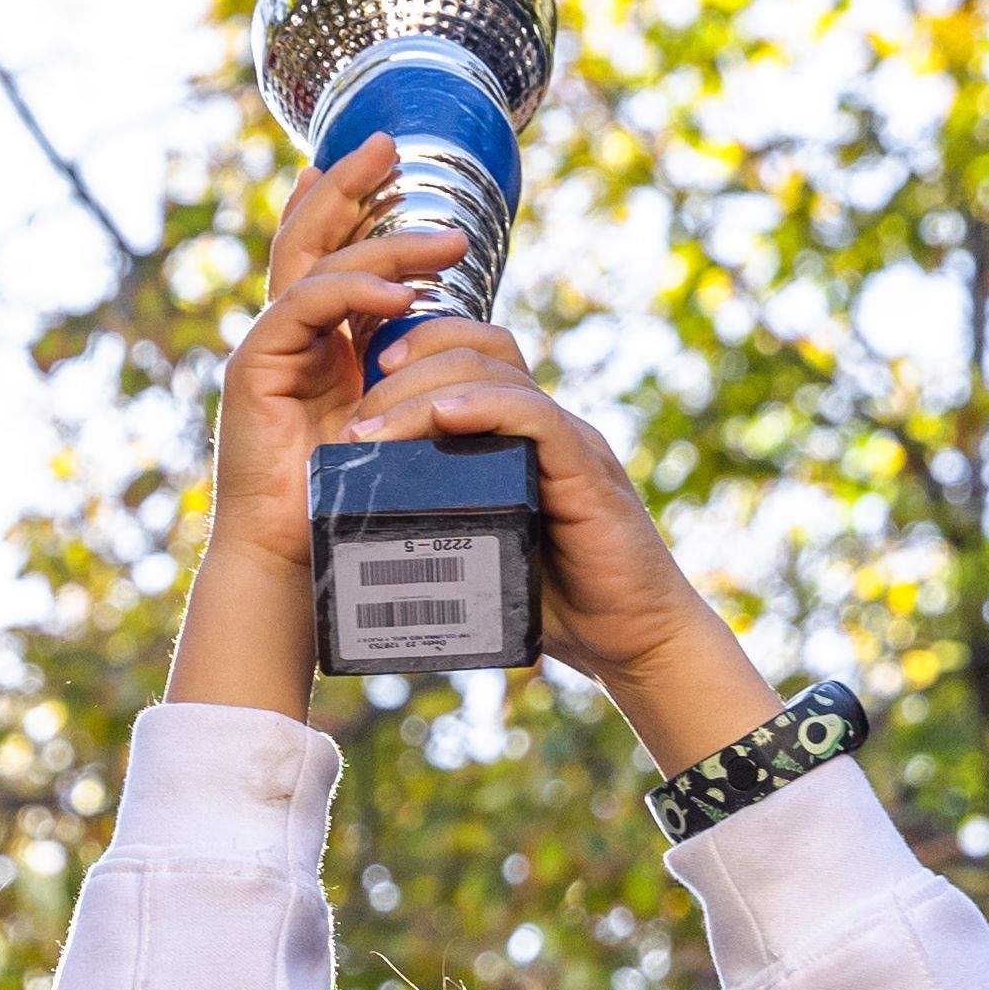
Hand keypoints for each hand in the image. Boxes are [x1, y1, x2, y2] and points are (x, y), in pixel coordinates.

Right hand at [164, 148, 477, 710]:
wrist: (296, 564)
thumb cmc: (348, 506)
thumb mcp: (392, 423)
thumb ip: (409, 373)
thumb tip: (460, 336)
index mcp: (315, 343)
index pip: (328, 254)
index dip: (352, 202)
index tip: (390, 162)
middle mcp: (285, 336)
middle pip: (307, 237)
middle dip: (349, 186)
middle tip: (391, 144)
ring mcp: (266, 349)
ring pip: (313, 265)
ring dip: (379, 242)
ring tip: (444, 238)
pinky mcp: (254, 371)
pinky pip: (304, 310)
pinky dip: (353, 295)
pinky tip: (401, 295)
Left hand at [323, 318, 770, 763]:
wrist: (632, 638)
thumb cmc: (554, 601)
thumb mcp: (481, 549)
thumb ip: (438, 523)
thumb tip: (362, 527)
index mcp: (519, 433)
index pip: (469, 355)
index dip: (412, 352)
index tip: (359, 386)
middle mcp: (546, 425)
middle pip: (475, 351)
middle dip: (404, 371)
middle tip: (356, 422)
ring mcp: (569, 442)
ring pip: (497, 376)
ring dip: (424, 393)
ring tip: (372, 430)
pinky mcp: (586, 472)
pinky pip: (536, 418)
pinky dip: (487, 408)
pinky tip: (445, 415)